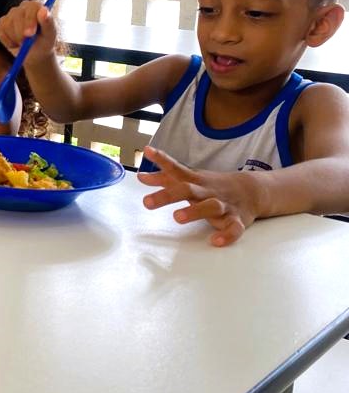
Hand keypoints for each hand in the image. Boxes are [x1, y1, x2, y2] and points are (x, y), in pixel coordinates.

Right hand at [0, 0, 58, 62]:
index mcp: (37, 6)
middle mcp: (24, 7)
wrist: (35, 52)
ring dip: (15, 38)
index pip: (32, 7)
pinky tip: (15, 43)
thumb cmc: (45, 41)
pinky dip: (8, 41)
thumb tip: (44, 10)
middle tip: (25, 44)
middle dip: (21, 32)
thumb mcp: (50, 35)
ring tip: (24, 44)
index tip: (30, 34)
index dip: (30, 20)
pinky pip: (1, 31)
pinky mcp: (2, 22)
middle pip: (17, 15)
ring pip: (8, 25)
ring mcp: (12, 14)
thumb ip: (48, 22)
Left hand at [137, 146, 262, 246]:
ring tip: (177, 217)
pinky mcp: (237, 220)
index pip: (176, 168)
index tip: (147, 151)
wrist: (251, 191)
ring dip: (194, 211)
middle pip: (187, 190)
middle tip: (146, 202)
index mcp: (195, 181)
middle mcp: (207, 191)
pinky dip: (227, 235)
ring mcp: (223, 205)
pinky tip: (215, 241)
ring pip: (211, 207)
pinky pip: (234, 229)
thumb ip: (164, 178)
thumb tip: (141, 177)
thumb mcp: (189, 179)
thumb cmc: (211, 186)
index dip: (162, 160)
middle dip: (168, 195)